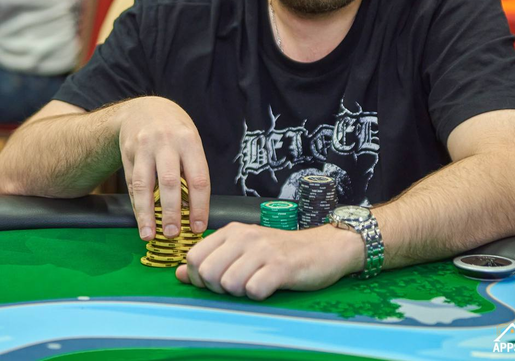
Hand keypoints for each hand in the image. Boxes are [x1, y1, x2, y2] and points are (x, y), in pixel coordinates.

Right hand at [117, 96, 209, 241]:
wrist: (144, 109)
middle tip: (173, 234)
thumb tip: (194, 211)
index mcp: (189, 141)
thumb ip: (192, 170)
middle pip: (170, 181)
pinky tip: (141, 220)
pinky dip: (136, 204)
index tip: (198, 227)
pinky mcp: (127, 154)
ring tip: (149, 235)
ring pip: (144, 184)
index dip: (199, 206)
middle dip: (172, 211)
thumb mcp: (190, 141)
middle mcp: (166, 142)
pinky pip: (131, 183)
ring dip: (147, 213)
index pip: (198, 177)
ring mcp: (144, 147)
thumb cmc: (175, 131)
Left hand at [175, 222, 364, 299]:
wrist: (325, 248)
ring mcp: (263, 250)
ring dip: (240, 293)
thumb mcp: (244, 250)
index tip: (216, 283)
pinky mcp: (282, 266)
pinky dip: (259, 295)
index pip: (193, 257)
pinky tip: (270, 287)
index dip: (198, 278)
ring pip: (228, 283)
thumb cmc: (282, 252)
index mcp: (232, 231)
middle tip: (238, 286)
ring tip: (256, 284)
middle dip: (218, 288)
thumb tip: (178, 273)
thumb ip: (211, 259)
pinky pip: (254, 290)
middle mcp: (245, 236)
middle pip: (207, 273)